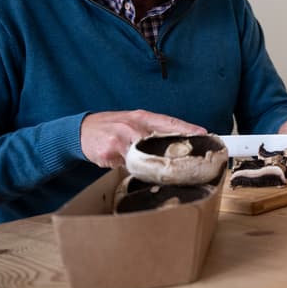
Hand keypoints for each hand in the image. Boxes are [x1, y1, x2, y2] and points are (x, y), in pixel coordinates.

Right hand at [80, 110, 205, 168]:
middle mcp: (134, 125)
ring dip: (156, 163)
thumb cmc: (113, 126)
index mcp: (143, 117)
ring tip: (168, 170)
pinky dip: (134, 168)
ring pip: (146, 154)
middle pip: (161, 139)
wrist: (82, 130)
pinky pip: (129, 164)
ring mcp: (122, 138)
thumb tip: (177, 143)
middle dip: (177, 149)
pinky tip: (134, 167)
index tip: (204, 134)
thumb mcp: (134, 122)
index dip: (188, 128)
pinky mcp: (111, 151)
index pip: (170, 122)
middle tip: (192, 159)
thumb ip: (153, 131)